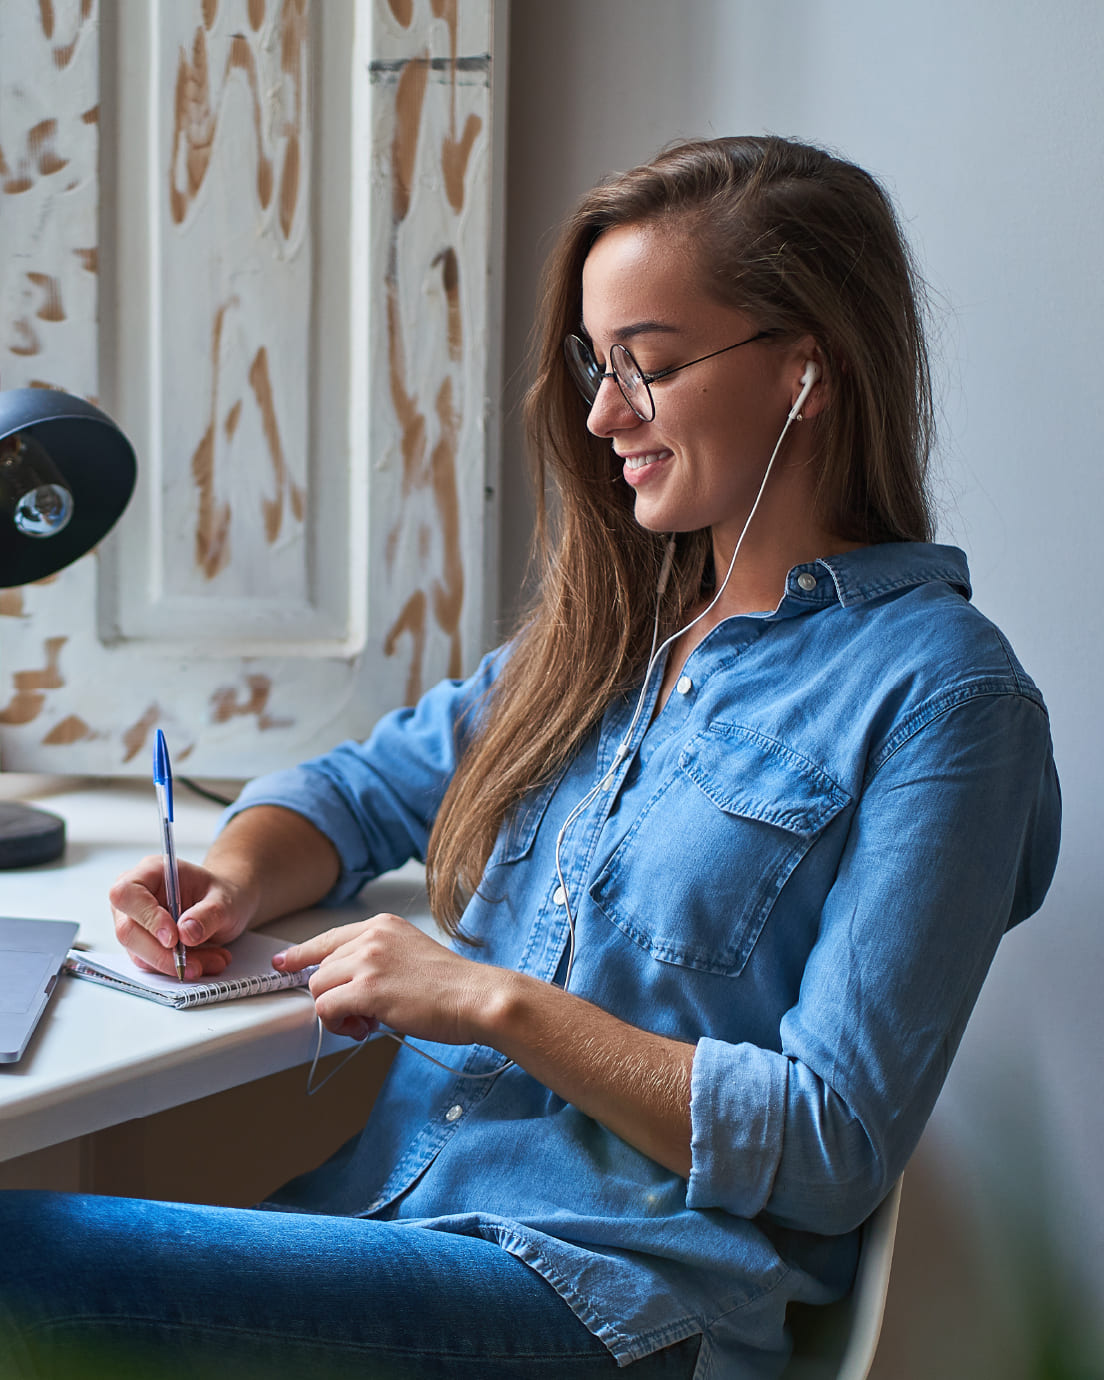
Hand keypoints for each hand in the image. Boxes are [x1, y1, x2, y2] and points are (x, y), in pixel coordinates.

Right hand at [108, 855, 257, 978]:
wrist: (224, 907)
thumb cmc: (221, 895)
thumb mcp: (225, 900)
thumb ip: (208, 914)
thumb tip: (186, 933)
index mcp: (151, 872)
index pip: (127, 894)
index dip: (147, 917)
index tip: (173, 938)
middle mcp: (135, 897)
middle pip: (128, 931)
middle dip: (164, 954)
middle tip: (197, 964)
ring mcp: (134, 922)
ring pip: (140, 954)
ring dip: (176, 965)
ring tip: (214, 960)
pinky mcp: (141, 944)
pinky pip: (151, 964)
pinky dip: (178, 968)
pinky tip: (204, 962)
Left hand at [275, 914, 502, 1044]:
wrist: (476, 997)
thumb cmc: (452, 985)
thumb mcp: (410, 955)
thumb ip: (376, 961)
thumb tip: (347, 987)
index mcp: (383, 925)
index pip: (329, 938)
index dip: (301, 954)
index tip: (284, 962)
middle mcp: (372, 937)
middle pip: (321, 968)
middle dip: (333, 997)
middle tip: (361, 1016)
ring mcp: (368, 961)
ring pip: (319, 989)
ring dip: (335, 1013)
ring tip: (365, 1023)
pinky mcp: (367, 989)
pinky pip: (326, 1009)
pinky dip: (339, 1024)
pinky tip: (364, 1028)